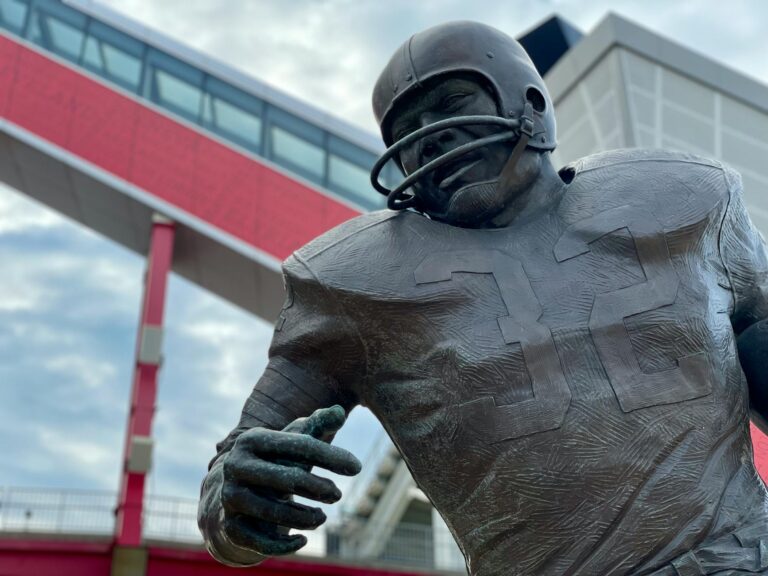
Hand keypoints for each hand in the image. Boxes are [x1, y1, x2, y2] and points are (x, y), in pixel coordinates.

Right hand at [218, 405, 360, 555]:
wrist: (235, 494)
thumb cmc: (275, 462)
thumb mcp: (293, 442)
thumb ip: (316, 425)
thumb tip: (340, 412)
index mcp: (252, 439)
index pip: (297, 445)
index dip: (330, 456)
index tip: (357, 467)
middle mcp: (236, 466)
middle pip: (286, 479)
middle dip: (318, 488)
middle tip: (337, 494)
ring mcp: (230, 496)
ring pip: (273, 512)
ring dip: (305, 517)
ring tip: (323, 516)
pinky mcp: (229, 526)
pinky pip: (259, 540)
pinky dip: (283, 544)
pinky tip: (303, 539)